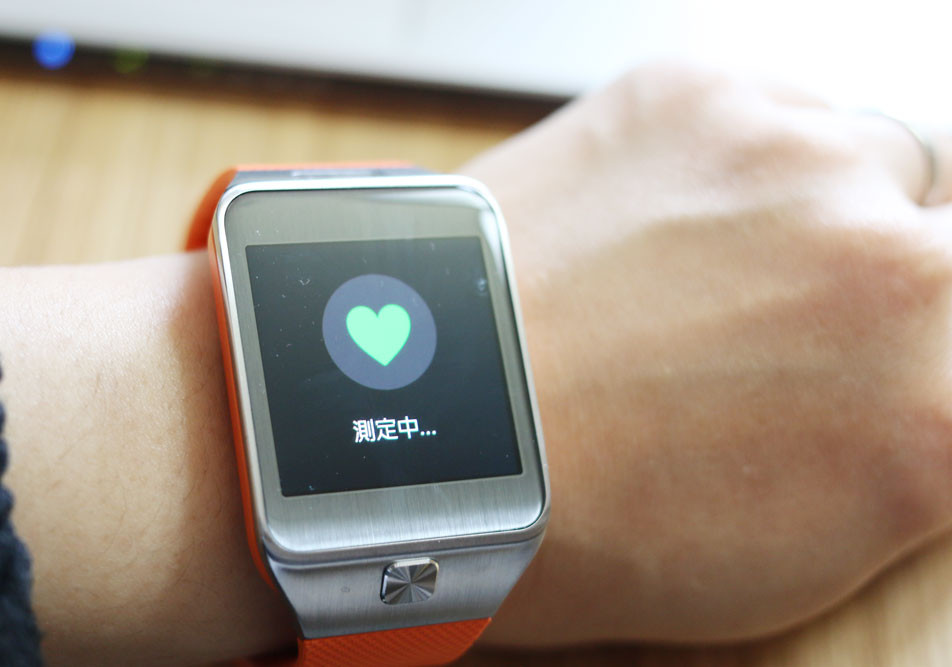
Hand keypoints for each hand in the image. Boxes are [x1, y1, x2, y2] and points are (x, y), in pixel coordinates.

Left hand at [464, 62, 951, 644]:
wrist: (422, 422)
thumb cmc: (575, 518)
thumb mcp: (791, 547)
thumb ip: (899, 448)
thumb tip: (922, 383)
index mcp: (932, 421)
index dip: (934, 347)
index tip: (896, 347)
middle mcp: (889, 270)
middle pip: (948, 239)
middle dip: (890, 275)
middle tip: (794, 314)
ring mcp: (795, 161)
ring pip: (870, 159)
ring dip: (814, 207)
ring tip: (705, 267)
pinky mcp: (697, 94)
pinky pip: (776, 112)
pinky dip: (739, 159)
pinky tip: (658, 217)